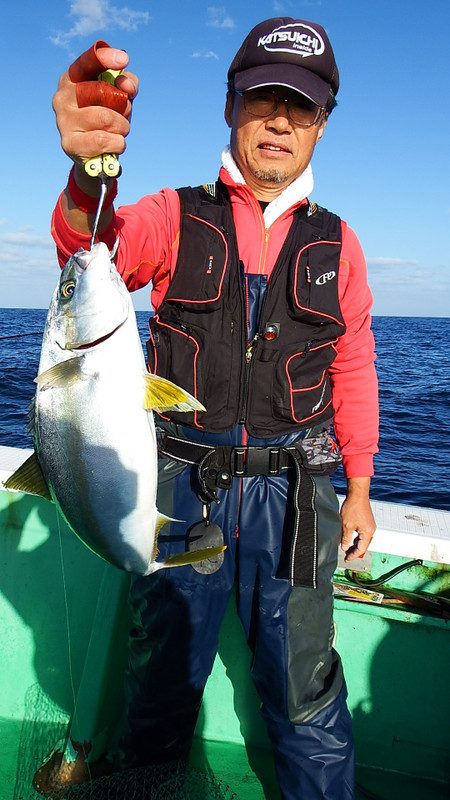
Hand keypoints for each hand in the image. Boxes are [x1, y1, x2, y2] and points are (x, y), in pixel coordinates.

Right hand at [52, 42, 138, 169]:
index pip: (86, 62)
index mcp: (71, 79)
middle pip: (103, 92)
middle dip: (124, 105)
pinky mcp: (69, 144)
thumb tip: (127, 85)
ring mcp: (63, 121)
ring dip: (123, 126)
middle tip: (124, 114)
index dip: (104, 58)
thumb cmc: (107, 119)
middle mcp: (62, 97)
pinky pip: (104, 140)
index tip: (124, 60)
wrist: (94, 156)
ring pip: (106, 118)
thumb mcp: (120, 97)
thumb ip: (127, 83)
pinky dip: (118, 143)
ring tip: (120, 131)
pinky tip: (114, 144)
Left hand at [340, 477, 375, 561]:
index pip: (361, 548)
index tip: (346, 558)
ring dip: (355, 544)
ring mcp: (370, 526)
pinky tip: (349, 538)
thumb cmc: (353, 508)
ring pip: (363, 539)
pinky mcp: (367, 522)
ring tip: (346, 548)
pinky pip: (362, 534)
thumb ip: (346, 538)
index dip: (353, 555)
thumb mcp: (346, 525)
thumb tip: (345, 547)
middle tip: (346, 555)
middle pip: (363, 545)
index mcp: (368, 533)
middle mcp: (371, 530)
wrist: (358, 494)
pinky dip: (356, 538)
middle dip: (355, 551)